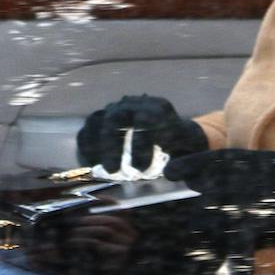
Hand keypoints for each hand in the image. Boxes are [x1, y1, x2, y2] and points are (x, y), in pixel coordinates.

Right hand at [77, 94, 206, 172]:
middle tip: (114, 171)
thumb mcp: (187, 145)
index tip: (142, 168)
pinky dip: (86, 145)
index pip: (145, 119)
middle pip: (116, 117)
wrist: (172, 132)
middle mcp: (134, 103)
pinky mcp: (104, 119)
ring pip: (98, 121)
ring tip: (103, 170)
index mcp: (158, 107)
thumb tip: (171, 171)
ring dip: (97, 146)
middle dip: (113, 144)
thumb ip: (184, 156)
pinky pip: (89, 128)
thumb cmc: (181, 141)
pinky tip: (91, 164)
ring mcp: (117, 109)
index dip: (141, 144)